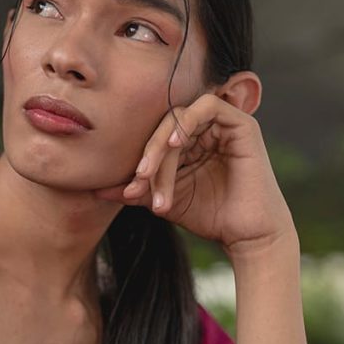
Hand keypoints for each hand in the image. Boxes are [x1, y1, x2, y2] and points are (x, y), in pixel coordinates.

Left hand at [95, 93, 294, 253]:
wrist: (246, 237)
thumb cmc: (209, 217)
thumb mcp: (163, 199)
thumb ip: (136, 190)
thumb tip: (96, 189)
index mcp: (190, 143)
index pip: (155, 137)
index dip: (139, 159)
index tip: (128, 190)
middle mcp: (206, 130)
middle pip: (164, 126)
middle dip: (147, 154)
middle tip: (138, 180)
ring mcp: (224, 125)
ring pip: (179, 118)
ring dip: (161, 145)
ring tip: (151, 173)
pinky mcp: (242, 123)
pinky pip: (208, 106)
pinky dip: (186, 122)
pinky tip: (175, 144)